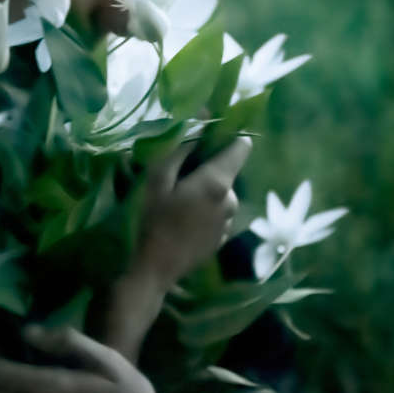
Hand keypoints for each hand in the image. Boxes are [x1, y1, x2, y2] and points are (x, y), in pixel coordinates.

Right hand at [132, 136, 251, 289]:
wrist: (153, 269)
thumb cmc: (151, 220)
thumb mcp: (157, 179)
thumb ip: (180, 149)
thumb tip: (199, 123)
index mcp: (218, 181)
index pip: (242, 147)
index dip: (228, 138)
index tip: (208, 139)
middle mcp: (231, 200)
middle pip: (226, 172)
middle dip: (207, 169)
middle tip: (178, 177)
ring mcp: (229, 222)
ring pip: (221, 194)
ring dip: (205, 192)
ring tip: (177, 202)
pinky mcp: (222, 238)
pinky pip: (217, 214)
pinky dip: (205, 212)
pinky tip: (183, 221)